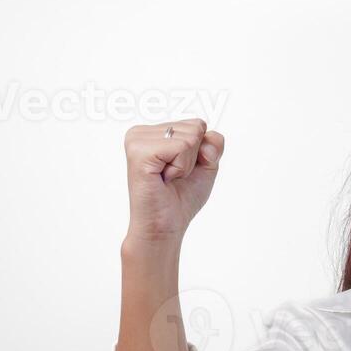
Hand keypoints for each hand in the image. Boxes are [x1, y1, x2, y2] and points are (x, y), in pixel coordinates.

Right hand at [123, 118, 224, 243]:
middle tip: (173, 176)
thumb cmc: (181, 197)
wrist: (165, 226)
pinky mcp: (139, 152)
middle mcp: (141, 132)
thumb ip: (213, 142)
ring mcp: (137, 140)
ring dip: (186, 164)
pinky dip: (181, 167)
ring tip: (167, 178)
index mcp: (153, 131)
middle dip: (194, 157)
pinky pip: (181, 147)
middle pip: (195, 127)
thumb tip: (206, 135)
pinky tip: (164, 178)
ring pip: (190, 137)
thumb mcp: (207, 164)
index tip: (180, 169)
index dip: (200, 152)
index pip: (197, 124)